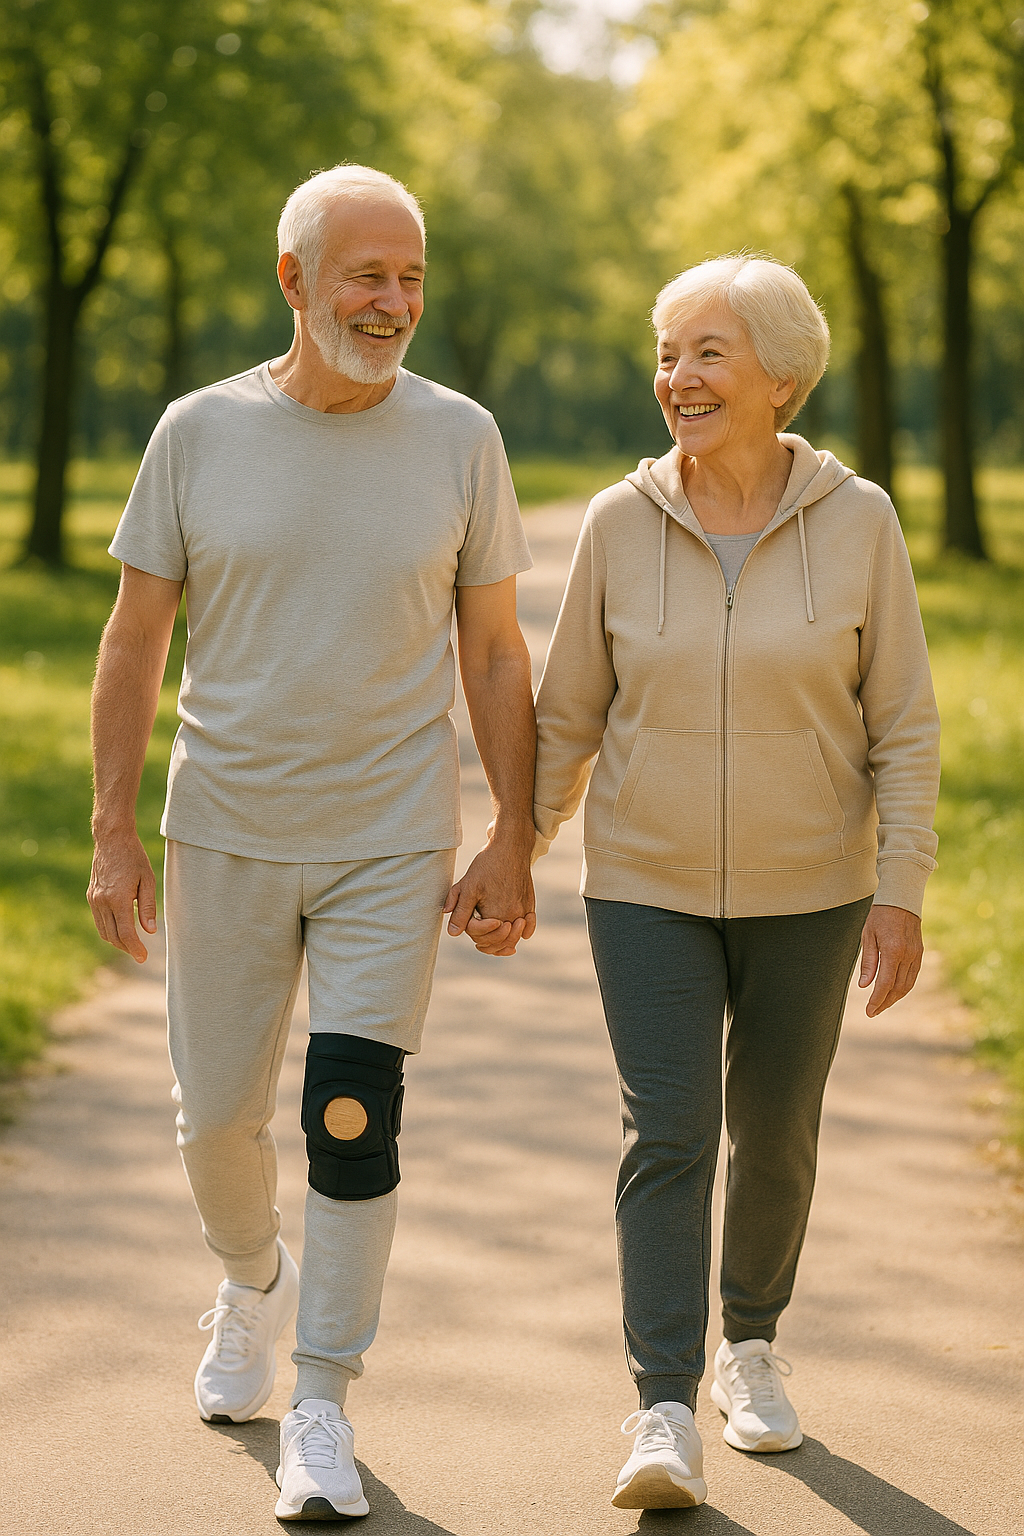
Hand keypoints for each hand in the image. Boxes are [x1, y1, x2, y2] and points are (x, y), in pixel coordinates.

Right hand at [87, 829, 157, 962]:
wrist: (112, 839)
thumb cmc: (134, 857)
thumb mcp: (148, 880)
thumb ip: (148, 906)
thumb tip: (149, 931)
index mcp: (118, 898)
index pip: (126, 933)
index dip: (135, 948)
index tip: (144, 957)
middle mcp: (102, 902)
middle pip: (113, 936)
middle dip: (127, 948)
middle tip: (141, 954)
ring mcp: (94, 899)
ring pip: (104, 931)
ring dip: (117, 941)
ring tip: (133, 945)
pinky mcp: (91, 896)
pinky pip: (99, 921)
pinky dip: (110, 930)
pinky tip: (122, 930)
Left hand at [444, 839, 536, 957]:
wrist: (510, 847)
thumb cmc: (487, 865)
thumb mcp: (467, 887)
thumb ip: (460, 912)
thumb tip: (453, 933)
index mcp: (495, 914)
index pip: (481, 937)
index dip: (473, 932)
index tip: (472, 919)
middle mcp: (512, 916)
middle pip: (499, 941)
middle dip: (488, 943)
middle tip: (481, 940)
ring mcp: (523, 911)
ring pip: (514, 937)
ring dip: (505, 941)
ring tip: (498, 939)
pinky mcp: (530, 904)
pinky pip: (529, 926)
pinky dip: (524, 932)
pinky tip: (520, 933)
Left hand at [858, 904, 922, 1016]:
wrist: (901, 899)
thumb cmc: (880, 916)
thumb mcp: (867, 936)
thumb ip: (868, 962)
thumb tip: (864, 985)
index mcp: (893, 950)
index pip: (885, 983)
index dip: (877, 1000)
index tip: (869, 1011)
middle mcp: (908, 955)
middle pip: (897, 988)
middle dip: (885, 1003)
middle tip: (872, 1012)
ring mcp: (916, 954)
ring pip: (907, 985)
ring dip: (894, 998)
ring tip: (881, 1005)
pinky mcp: (920, 953)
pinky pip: (912, 976)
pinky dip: (903, 988)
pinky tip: (893, 992)